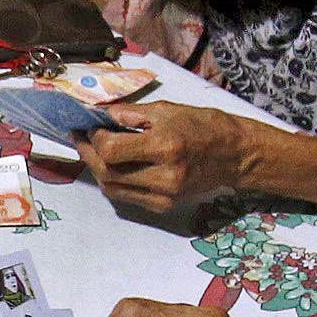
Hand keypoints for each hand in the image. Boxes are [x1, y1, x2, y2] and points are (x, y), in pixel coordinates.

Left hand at [82, 104, 256, 219]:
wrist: (236, 155)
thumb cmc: (205, 125)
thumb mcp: (168, 110)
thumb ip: (131, 114)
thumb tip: (100, 115)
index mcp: (166, 146)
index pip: (111, 149)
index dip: (93, 138)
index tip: (89, 126)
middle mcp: (164, 175)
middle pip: (107, 172)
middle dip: (88, 154)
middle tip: (81, 139)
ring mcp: (165, 195)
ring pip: (112, 188)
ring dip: (96, 170)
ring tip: (92, 152)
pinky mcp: (165, 206)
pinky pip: (126, 197)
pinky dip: (113, 182)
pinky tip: (111, 167)